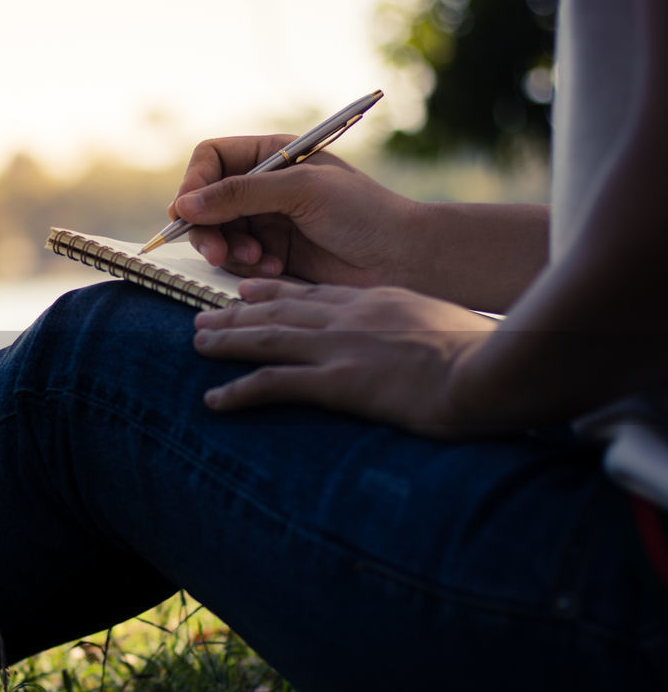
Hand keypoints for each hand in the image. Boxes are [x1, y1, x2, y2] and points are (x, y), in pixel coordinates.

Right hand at [169, 135, 420, 286]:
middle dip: (208, 227)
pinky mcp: (272, 254)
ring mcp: (267, 221)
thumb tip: (184, 204)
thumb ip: (240, 194)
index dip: (194, 183)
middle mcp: (265, 185)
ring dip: (231, 250)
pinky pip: (236, 260)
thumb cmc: (364, 214)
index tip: (187, 212)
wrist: (402, 259)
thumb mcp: (301, 191)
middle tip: (219, 252)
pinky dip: (248, 268)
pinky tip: (275, 269)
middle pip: (206, 201)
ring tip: (260, 261)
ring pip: (217, 234)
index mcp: (274, 154)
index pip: (212, 159)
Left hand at [192, 278, 498, 437]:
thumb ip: (428, 332)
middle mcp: (353, 316)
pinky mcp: (338, 381)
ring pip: (267, 337)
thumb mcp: (454, 329)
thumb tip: (431, 349)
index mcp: (381, 300)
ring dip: (227, 341)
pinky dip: (239, 390)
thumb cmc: (490, 355)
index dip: (278, 292)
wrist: (494, 369)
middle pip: (282, 309)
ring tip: (197, 344)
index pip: (318, 293)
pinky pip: (275, 383)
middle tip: (206, 316)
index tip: (250, 292)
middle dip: (240, 313)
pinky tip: (213, 399)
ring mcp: (342, 346)